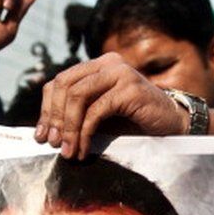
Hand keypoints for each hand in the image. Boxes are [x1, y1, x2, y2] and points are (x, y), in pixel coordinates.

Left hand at [34, 52, 186, 158]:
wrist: (171, 125)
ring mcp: (119, 73)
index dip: (46, 109)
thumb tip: (45, 132)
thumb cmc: (134, 123)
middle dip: (54, 118)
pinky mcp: (129, 88)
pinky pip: (96, 110)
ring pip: (77, 96)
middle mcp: (107, 63)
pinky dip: (85, 132)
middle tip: (52, 144)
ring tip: (67, 151)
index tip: (42, 136)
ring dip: (68, 127)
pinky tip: (84, 149)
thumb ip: (76, 115)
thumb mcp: (99, 116)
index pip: (59, 81)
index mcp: (97, 66)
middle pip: (64, 85)